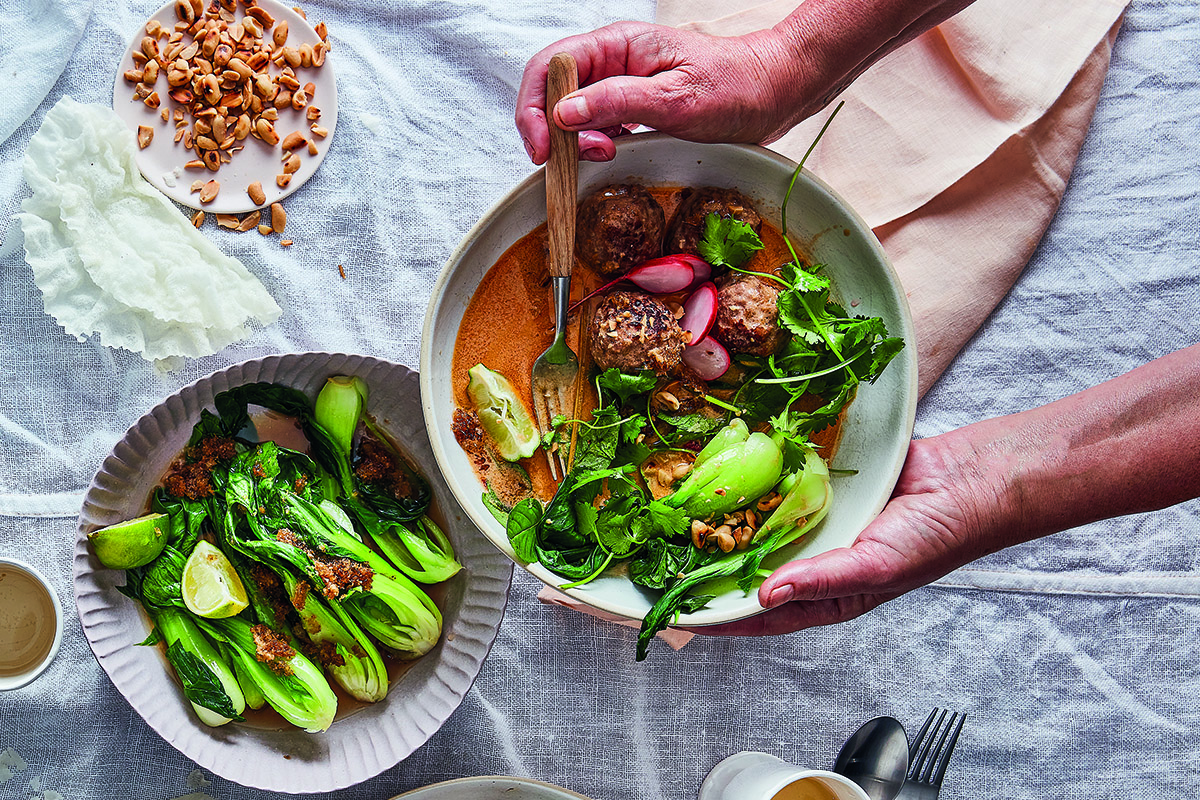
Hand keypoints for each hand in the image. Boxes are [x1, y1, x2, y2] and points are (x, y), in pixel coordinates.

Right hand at [515, 2, 978, 164]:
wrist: (775, 91)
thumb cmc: (735, 88)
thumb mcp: (675, 100)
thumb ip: (616, 103)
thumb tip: (563, 114)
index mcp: (617, 46)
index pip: (549, 68)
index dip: (536, 109)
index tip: (545, 149)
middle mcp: (613, 61)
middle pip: (553, 91)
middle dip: (554, 130)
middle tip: (575, 161)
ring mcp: (622, 83)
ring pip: (573, 112)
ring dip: (577, 141)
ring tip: (605, 156)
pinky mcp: (634, 105)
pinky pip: (598, 124)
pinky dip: (597, 144)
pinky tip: (617, 153)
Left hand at [695, 435, 1006, 635]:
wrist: (968, 479)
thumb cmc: (935, 537)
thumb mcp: (877, 567)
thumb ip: (823, 580)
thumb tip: (768, 593)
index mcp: (821, 595)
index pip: (753, 613)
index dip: (711, 614)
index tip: (667, 610)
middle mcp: (809, 560)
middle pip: (744, 569)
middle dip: (703, 566)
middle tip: (654, 560)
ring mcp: (809, 522)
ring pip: (752, 526)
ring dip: (720, 522)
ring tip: (674, 517)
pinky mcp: (814, 486)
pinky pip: (773, 487)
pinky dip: (749, 483)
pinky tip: (718, 472)